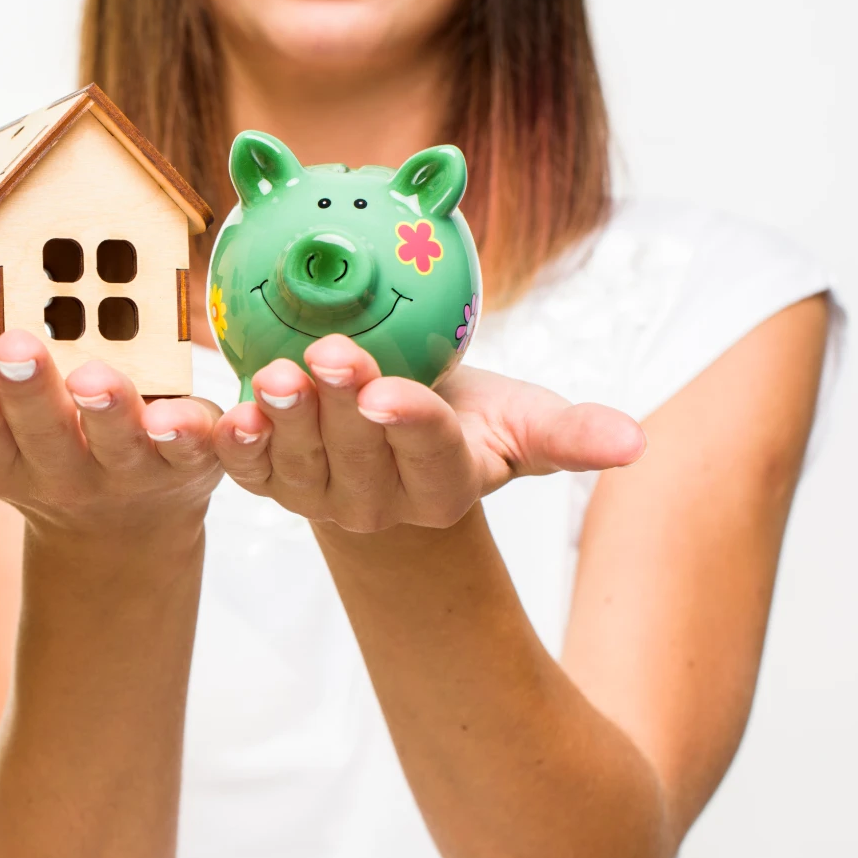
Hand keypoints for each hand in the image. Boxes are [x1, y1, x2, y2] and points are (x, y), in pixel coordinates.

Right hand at [0, 330, 223, 537]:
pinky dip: (218, 430)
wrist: (125, 520)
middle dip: (25, 398)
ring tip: (100, 377)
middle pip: (40, 438)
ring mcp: (131, 468)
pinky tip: (217, 409)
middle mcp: (61, 469)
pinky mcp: (197, 460)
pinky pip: (212, 449)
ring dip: (111, 413)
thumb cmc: (18, 457)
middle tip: (11, 352)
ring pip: (122, 442)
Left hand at [212, 335, 645, 532]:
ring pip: (298, 462)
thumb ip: (570, 432)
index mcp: (446, 485)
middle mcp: (380, 503)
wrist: (393, 424)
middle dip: (341, 404)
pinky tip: (222, 414)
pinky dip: (230, 444)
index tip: (390, 393)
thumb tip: (636, 443)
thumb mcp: (521, 417)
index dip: (409, 425)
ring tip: (274, 375)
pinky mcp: (269, 484)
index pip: (430, 454)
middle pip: (358, 452)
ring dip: (282, 419)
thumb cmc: (466, 413)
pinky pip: (244, 469)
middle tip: (328, 354)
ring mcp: (319, 497)